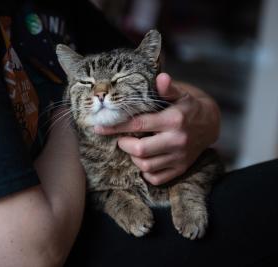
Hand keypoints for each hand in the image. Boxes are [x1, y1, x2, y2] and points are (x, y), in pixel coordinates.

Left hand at [94, 73, 220, 184]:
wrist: (210, 125)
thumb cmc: (188, 108)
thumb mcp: (180, 94)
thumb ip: (168, 88)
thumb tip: (161, 77)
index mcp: (174, 120)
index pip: (138, 124)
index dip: (116, 127)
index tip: (99, 127)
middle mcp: (177, 141)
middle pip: (140, 150)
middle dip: (124, 144)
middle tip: (121, 139)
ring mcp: (179, 158)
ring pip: (145, 165)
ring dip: (133, 157)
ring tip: (132, 147)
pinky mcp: (180, 169)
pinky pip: (155, 178)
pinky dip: (145, 171)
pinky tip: (144, 159)